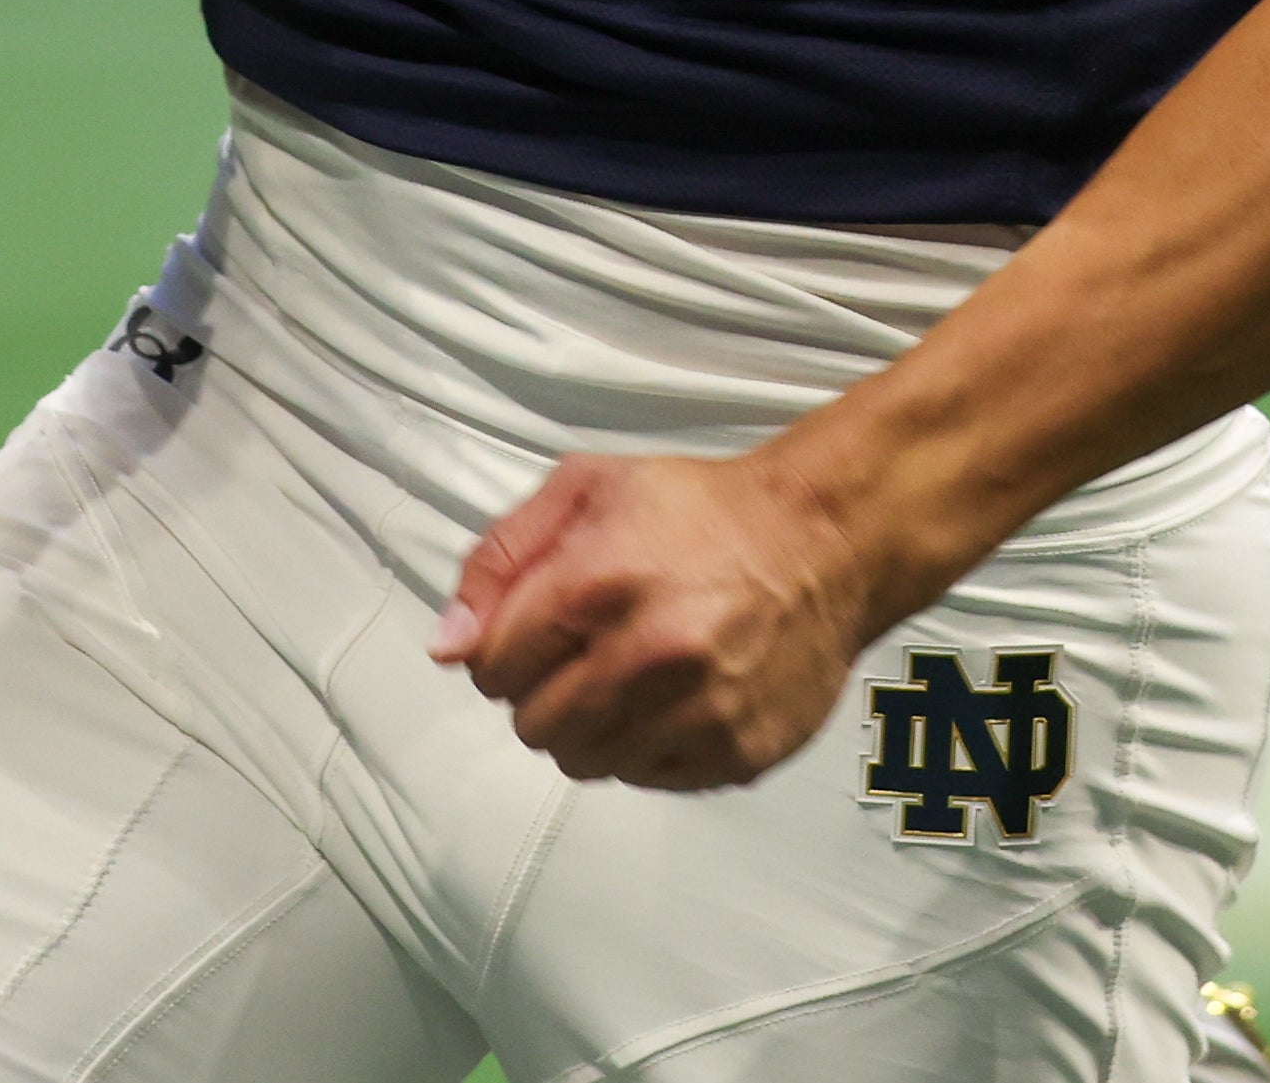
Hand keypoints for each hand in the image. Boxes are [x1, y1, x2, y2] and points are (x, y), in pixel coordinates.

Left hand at [432, 447, 885, 789]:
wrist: (822, 541)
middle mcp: (647, 655)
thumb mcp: (585, 489)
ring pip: (587, 763)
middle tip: (585, 655)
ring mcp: (697, 712)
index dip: (504, 651)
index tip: (537, 634)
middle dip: (543, 694)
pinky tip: (674, 698)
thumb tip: (446, 646)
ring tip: (630, 677)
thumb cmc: (698, 510)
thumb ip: (499, 559)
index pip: (492, 667)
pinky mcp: (737, 753)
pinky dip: (648, 748)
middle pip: (534, 727)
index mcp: (596, 583)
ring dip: (592, 727)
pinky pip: (650, 780)